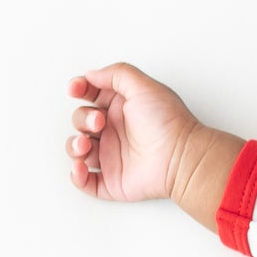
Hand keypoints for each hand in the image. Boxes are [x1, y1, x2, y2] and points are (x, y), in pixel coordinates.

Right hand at [65, 62, 204, 203]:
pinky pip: (86, 181)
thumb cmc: (169, 124)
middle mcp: (116, 131)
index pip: (91, 96)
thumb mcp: (144, 87)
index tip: (76, 89)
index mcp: (122, 108)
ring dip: (74, 146)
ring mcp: (113, 156)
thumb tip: (92, 74)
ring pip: (78, 150)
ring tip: (85, 145)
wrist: (182, 158)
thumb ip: (117, 74)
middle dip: (82, 119)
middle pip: (81, 121)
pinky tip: (81, 167)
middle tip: (99, 121)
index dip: (79, 90)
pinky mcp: (113, 180)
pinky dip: (77, 176)